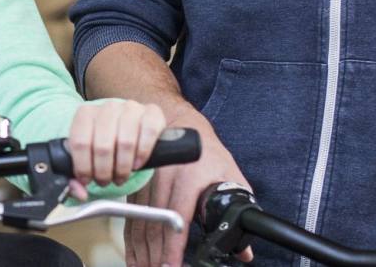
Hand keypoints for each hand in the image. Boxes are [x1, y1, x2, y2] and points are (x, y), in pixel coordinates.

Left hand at [65, 99, 169, 198]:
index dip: (83, 167)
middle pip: (102, 146)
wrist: (128, 127)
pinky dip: (142, 154)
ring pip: (125, 142)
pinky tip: (137, 164)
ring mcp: (131, 108)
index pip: (80, 142)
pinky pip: (148, 133)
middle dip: (103, 171)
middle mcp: (108, 107)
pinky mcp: (152, 112)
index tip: (86, 180)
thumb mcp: (86, 156)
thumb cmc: (105, 143)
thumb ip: (76, 176)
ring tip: (120, 176)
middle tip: (105, 181)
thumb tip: (80, 193)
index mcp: (86, 113)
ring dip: (122, 167)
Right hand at [125, 105, 249, 266]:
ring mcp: (147, 181)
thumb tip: (244, 249)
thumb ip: (240, 211)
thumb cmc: (206, 153)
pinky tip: (134, 256)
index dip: (172, 246)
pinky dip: (131, 240)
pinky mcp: (137, 186)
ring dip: (140, 252)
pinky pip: (131, 217)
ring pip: (140, 223)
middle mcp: (164, 178)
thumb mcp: (230, 176)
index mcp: (190, 176)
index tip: (171, 265)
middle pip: (155, 225)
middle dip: (154, 256)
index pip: (177, 217)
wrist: (179, 124)